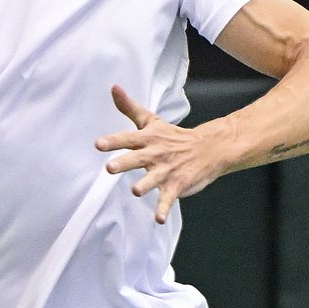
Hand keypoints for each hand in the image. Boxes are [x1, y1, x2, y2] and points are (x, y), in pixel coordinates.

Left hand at [94, 85, 229, 224]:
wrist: (210, 148)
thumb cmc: (173, 136)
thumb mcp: (151, 121)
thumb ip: (129, 108)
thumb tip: (114, 87)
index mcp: (148, 138)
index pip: (127, 138)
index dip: (113, 141)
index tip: (99, 144)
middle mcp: (156, 154)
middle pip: (137, 158)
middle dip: (124, 163)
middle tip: (110, 168)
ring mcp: (167, 170)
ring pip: (154, 179)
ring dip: (145, 185)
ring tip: (136, 191)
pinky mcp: (177, 184)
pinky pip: (168, 199)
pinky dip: (163, 209)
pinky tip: (158, 219)